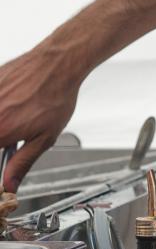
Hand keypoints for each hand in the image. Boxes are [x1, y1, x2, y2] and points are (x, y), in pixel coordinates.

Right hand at [0, 47, 80, 194]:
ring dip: (5, 118)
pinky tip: (14, 100)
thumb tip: (9, 184)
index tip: (6, 153)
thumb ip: (22, 163)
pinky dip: (2, 103)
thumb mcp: (44, 138)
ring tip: (18, 113)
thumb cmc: (55, 96)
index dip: (2, 156)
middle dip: (4, 136)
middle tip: (14, 133)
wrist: (57, 64)